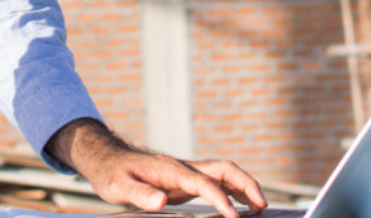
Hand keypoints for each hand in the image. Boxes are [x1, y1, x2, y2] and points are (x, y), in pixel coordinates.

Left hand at [47, 119, 267, 217]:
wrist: (108, 159)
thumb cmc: (113, 174)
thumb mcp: (120, 187)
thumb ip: (140, 195)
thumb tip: (162, 201)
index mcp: (171, 170)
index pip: (203, 183)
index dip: (220, 199)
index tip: (233, 217)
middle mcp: (184, 167)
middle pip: (224, 169)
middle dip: (246, 184)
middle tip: (262, 206)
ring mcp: (187, 172)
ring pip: (224, 173)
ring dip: (244, 186)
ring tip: (260, 207)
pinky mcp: (186, 179)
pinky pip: (216, 182)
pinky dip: (233, 190)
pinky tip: (240, 205)